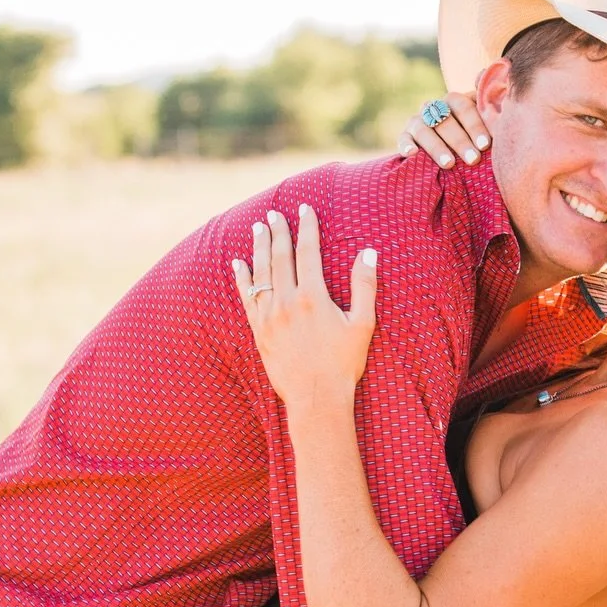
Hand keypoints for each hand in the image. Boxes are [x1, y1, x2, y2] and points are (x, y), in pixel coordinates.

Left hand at [232, 204, 376, 411]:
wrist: (316, 398)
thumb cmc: (343, 363)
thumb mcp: (362, 324)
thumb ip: (364, 286)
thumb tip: (368, 253)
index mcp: (313, 296)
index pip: (308, 252)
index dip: (306, 227)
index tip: (303, 209)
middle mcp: (287, 302)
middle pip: (280, 257)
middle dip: (277, 232)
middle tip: (274, 213)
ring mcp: (269, 316)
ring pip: (261, 273)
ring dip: (258, 248)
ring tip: (258, 228)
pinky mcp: (259, 331)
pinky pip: (246, 297)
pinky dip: (242, 278)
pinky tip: (238, 264)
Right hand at [396, 93, 489, 168]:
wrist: (451, 148)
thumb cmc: (474, 135)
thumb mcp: (484, 119)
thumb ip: (490, 101)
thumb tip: (491, 71)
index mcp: (455, 101)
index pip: (464, 107)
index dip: (475, 125)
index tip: (485, 145)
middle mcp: (434, 107)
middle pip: (445, 120)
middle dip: (460, 141)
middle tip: (473, 160)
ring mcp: (418, 121)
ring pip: (424, 130)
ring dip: (437, 147)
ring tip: (449, 164)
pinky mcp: (406, 136)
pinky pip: (403, 139)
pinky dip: (405, 145)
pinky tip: (412, 153)